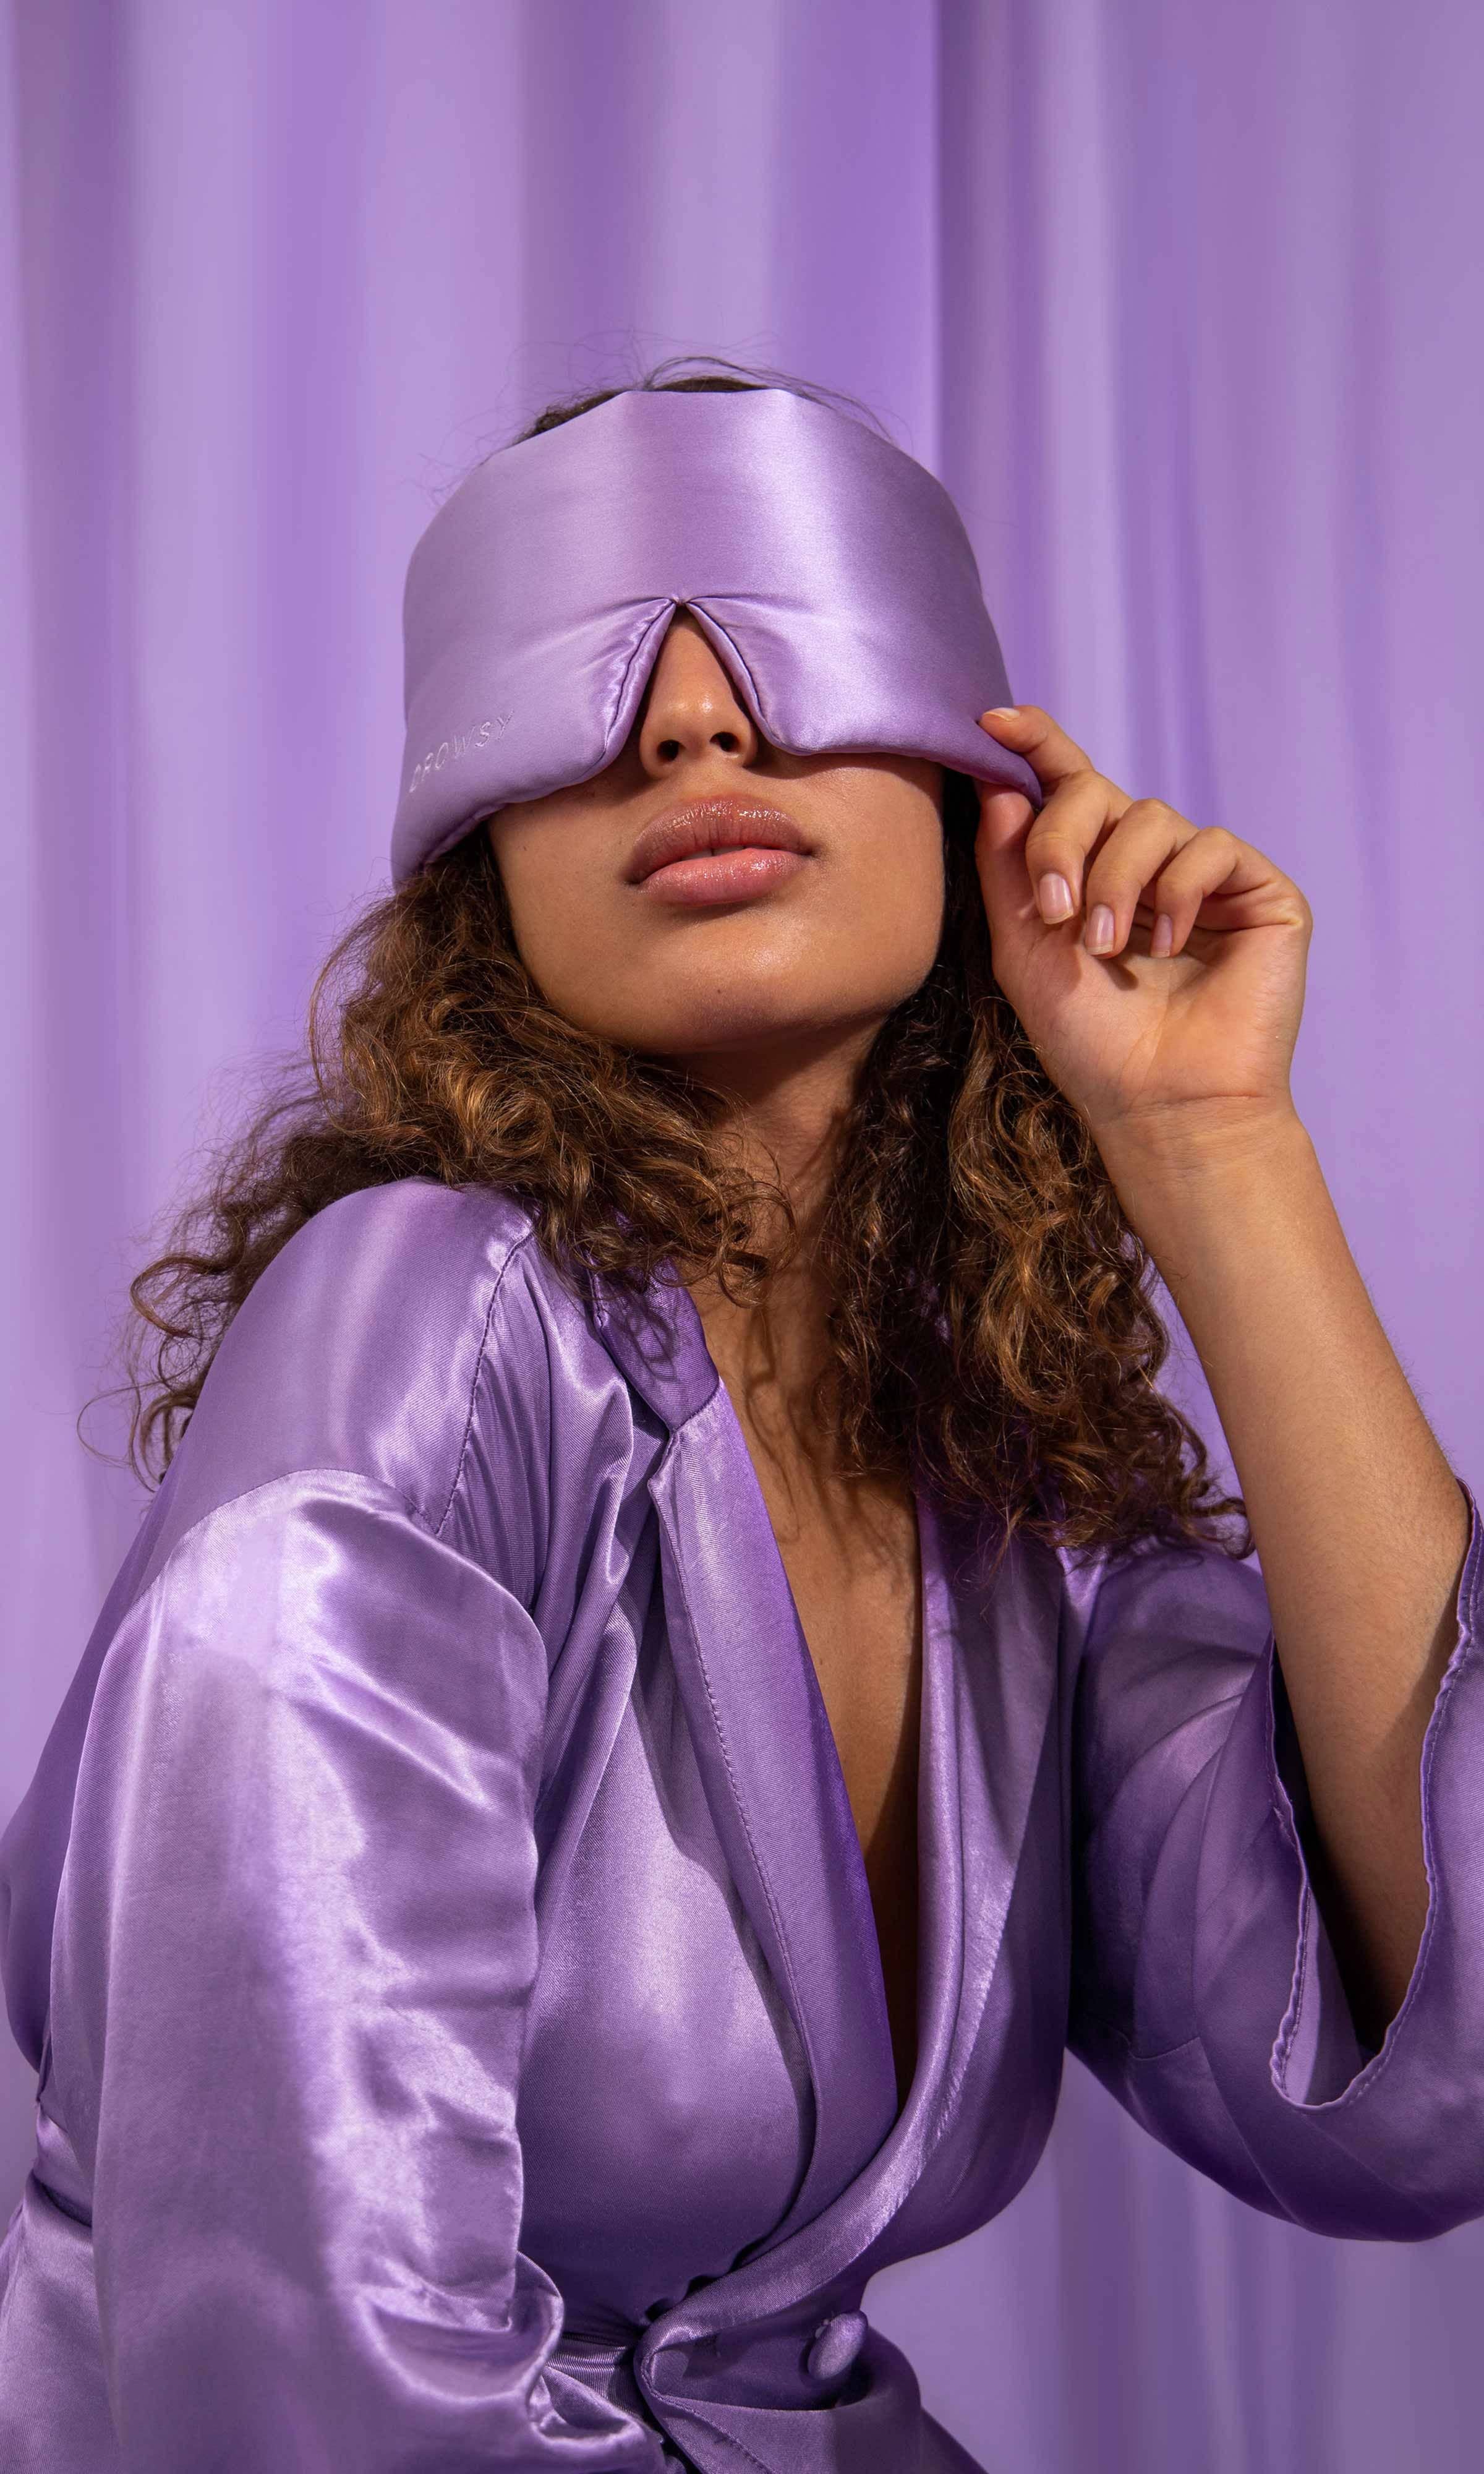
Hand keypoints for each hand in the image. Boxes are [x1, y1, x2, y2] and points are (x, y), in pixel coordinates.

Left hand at [971, 704, 1311, 1164]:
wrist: (1161, 1105)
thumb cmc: (1091, 1043)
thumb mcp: (1024, 949)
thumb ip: (1008, 866)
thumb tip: (1000, 783)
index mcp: (1091, 871)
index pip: (1067, 786)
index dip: (1037, 743)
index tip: (992, 720)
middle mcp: (1147, 864)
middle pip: (1097, 792)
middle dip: (1062, 840)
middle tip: (1054, 910)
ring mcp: (1205, 876)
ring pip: (1151, 817)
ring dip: (1116, 881)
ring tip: (1107, 947)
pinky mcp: (1259, 892)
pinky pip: (1209, 847)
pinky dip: (1178, 892)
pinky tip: (1169, 946)